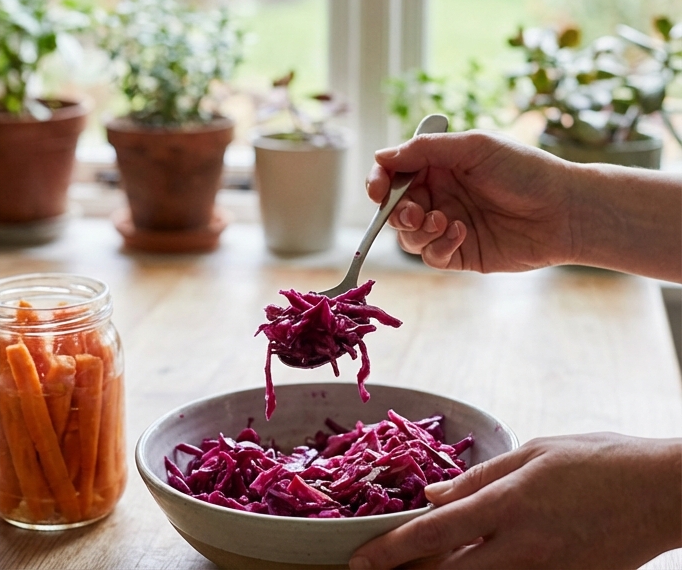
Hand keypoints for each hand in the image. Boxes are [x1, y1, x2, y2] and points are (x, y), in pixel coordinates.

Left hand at [349, 434, 681, 569]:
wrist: (665, 493)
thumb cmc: (600, 462)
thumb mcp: (533, 453)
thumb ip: (479, 479)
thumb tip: (431, 496)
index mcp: (509, 504)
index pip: (433, 535)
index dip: (391, 551)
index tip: (359, 562)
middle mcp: (524, 545)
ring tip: (427, 566)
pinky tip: (480, 562)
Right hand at [365, 131, 575, 272]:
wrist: (567, 210)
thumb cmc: (526, 170)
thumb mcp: (474, 147)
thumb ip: (425, 149)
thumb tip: (381, 156)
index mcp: (440, 167)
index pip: (394, 174)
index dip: (379, 181)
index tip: (378, 190)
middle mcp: (440, 195)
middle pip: (394, 207)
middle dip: (395, 211)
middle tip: (413, 211)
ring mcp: (448, 226)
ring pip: (407, 235)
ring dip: (415, 230)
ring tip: (441, 221)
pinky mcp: (461, 253)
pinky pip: (431, 256)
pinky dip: (438, 246)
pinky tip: (461, 234)